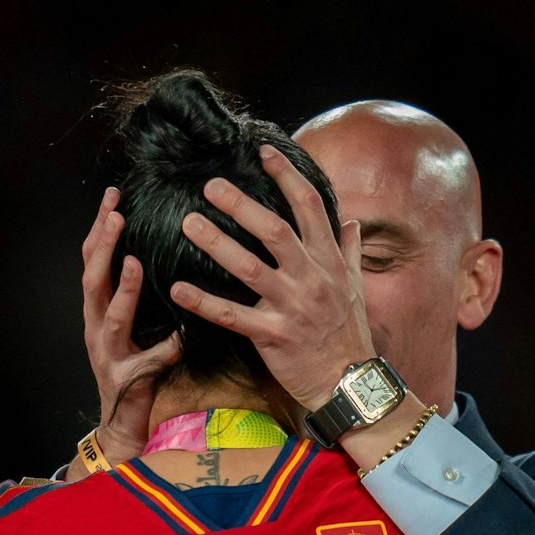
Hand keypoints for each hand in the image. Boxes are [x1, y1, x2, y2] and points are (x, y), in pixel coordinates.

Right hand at [81, 186, 181, 461]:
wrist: (121, 424)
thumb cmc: (132, 368)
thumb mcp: (132, 325)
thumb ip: (137, 294)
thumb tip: (154, 251)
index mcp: (97, 310)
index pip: (92, 260)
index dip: (99, 228)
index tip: (113, 195)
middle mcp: (96, 327)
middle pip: (92, 279)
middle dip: (102, 246)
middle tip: (115, 214)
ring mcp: (108, 354)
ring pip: (111, 317)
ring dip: (122, 290)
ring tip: (132, 262)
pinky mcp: (126, 380)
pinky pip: (146, 363)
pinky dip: (162, 351)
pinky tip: (178, 340)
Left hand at [166, 144, 375, 409]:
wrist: (349, 383)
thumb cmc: (348, 333)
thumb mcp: (355, 287)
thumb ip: (349, 251)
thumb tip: (352, 220)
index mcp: (329, 261)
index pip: (309, 207)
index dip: (287, 176)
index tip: (264, 152)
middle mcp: (312, 278)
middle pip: (274, 230)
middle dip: (241, 204)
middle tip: (210, 185)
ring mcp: (292, 306)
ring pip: (250, 267)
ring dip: (216, 243)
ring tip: (188, 223)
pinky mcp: (274, 336)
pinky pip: (233, 316)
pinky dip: (204, 303)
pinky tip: (178, 289)